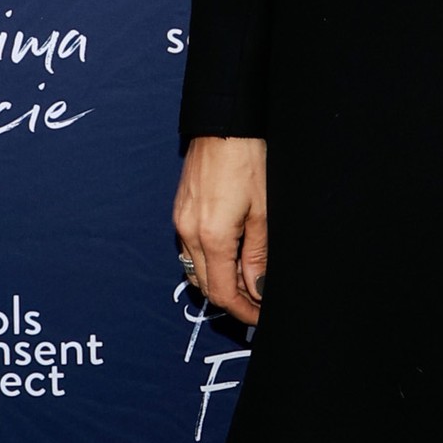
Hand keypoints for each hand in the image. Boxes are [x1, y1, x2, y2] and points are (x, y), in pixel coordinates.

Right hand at [174, 135, 267, 329]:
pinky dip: (210, 262)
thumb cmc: (248, 162)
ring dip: (220, 281)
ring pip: (196, 270)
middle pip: (207, 286)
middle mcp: (188, 234)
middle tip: (259, 303)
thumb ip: (258, 256)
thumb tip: (257, 289)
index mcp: (211, 237)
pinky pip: (190, 251)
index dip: (243, 311)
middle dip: (233, 300)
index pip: (223, 292)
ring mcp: (180, 223)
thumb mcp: (263, 213)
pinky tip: (231, 256)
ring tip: (248, 281)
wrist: (224, 125)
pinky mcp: (180, 212)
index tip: (261, 317)